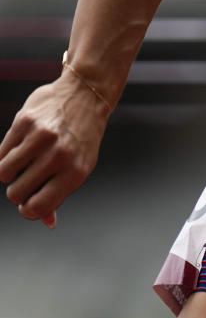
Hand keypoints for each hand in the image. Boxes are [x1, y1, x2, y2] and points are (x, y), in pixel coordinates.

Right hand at [0, 74, 109, 226]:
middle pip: (16, 193)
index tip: (28, 204)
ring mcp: (41, 137)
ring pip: (3, 173)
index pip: (39, 207)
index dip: (28, 210)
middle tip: (27, 179)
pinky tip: (23, 146)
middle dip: (18, 191)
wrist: (86, 96)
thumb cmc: (81, 139)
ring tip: (24, 162)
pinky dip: (7, 154)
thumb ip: (60, 194)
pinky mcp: (24, 121)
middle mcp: (59, 155)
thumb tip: (46, 221)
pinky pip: (0, 152)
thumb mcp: (80, 167)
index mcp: (75, 172)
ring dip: (9, 172)